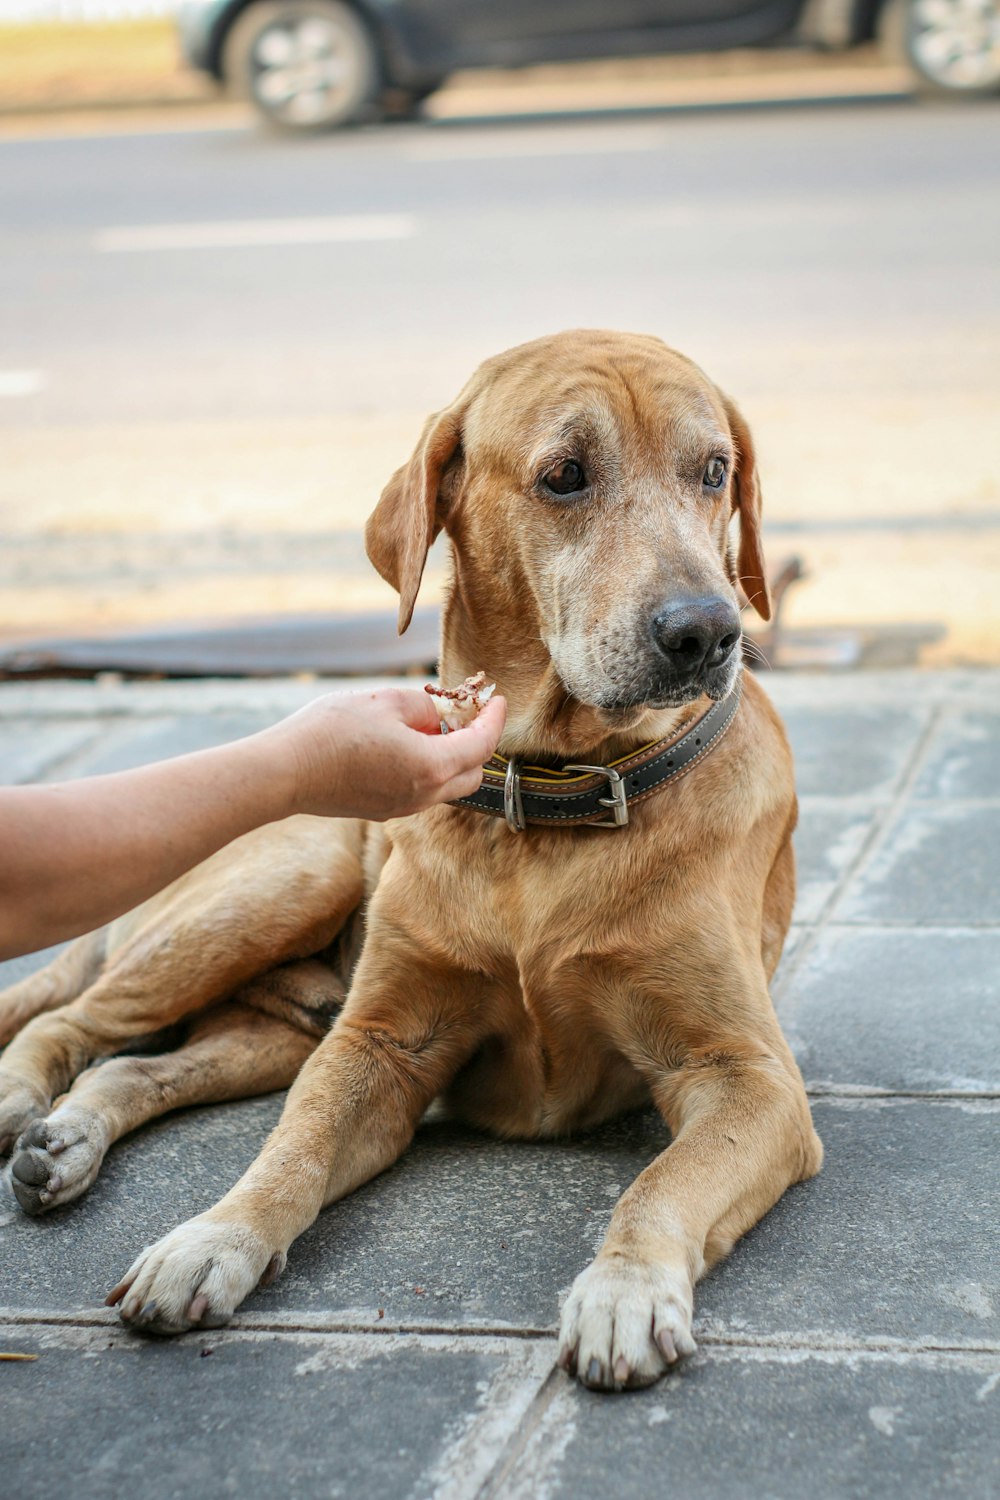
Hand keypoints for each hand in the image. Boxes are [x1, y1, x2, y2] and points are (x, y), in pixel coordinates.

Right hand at [267, 686, 505, 820]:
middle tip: (467, 712)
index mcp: (431, 766)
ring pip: (446, 784)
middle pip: (471, 772)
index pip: (482, 745)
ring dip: (451, 756)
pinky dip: (427, 767)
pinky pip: (420, 790)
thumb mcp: (385, 702)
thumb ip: (425, 705)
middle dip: (478, 742)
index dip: (494, 719)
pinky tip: (406, 743)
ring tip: (432, 724)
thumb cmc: (332, 731)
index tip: (497, 700)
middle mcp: (423, 794)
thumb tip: (439, 715)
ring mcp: (403, 807)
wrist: (285, 772)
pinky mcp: (382, 810)